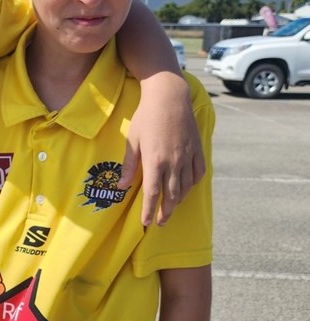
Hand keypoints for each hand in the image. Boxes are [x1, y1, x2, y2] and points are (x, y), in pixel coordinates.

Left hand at [120, 72, 204, 225]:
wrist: (169, 97)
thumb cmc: (146, 117)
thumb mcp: (132, 141)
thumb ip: (129, 165)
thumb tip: (122, 186)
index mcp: (155, 161)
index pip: (153, 194)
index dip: (150, 211)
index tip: (146, 223)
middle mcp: (174, 162)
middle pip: (171, 195)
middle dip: (166, 212)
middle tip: (160, 222)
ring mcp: (188, 156)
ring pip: (186, 187)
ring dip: (179, 201)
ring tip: (171, 208)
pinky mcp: (197, 149)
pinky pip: (198, 173)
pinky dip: (193, 184)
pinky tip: (186, 189)